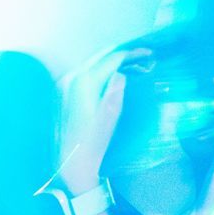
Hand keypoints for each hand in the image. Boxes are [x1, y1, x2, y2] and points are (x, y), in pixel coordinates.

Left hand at [59, 50, 135, 192]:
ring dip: (111, 59)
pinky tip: (113, 73)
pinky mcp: (65, 92)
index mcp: (84, 82)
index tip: (148, 53)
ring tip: (131, 60)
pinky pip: (86, 72)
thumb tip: (121, 73)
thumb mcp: (109, 117)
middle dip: (121, 52)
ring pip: (92, 63)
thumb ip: (114, 92)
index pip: (111, 59)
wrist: (72, 161)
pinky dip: (101, 68)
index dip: (131, 53)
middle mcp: (72, 79)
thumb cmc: (92, 142)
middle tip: (141, 53)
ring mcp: (66, 85)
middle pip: (100, 56)